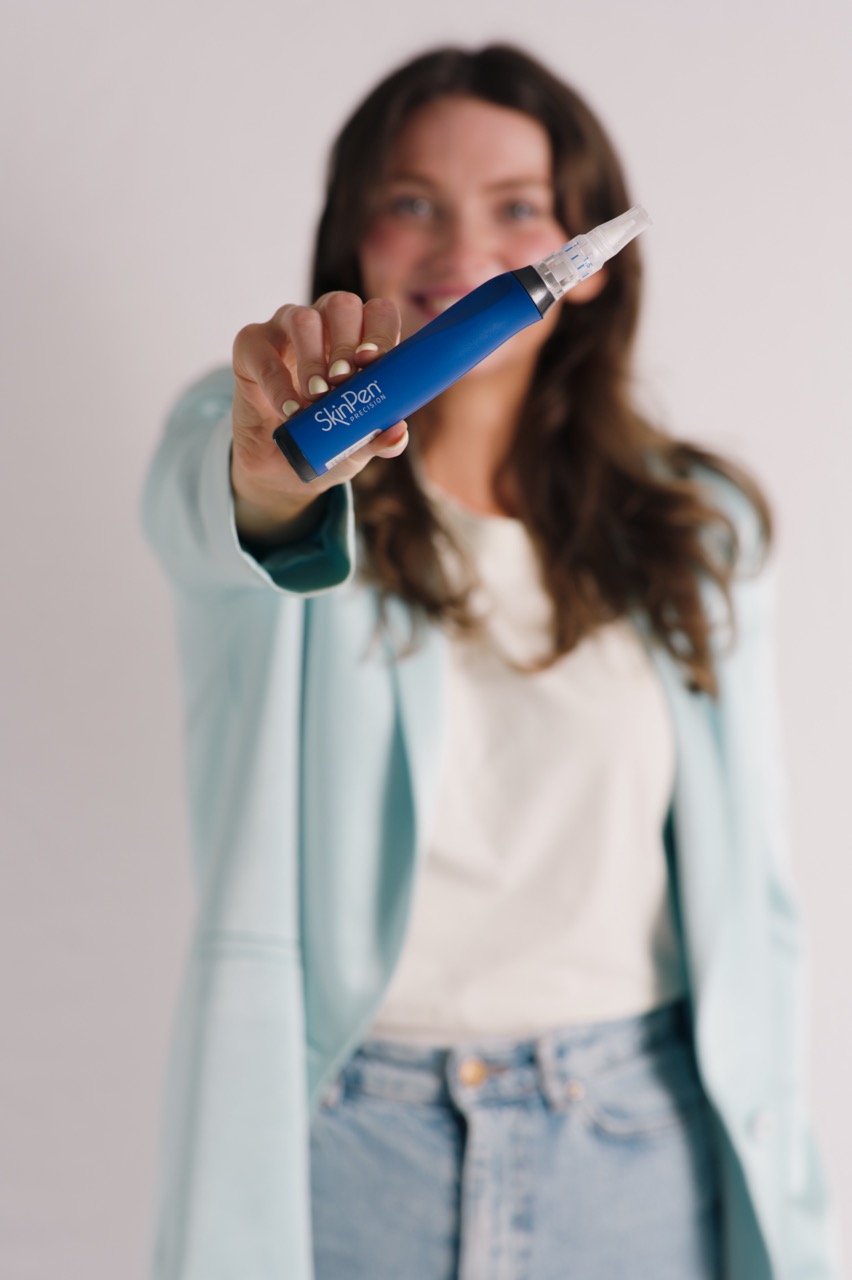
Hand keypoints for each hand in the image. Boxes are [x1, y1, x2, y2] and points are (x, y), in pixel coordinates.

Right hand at [231, 292, 407, 546]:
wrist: (280, 467)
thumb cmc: (325, 440)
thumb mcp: (356, 445)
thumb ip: (378, 437)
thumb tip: (398, 434)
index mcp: (359, 338)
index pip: (379, 313)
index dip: (380, 331)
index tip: (372, 362)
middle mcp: (325, 324)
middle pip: (342, 305)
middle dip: (346, 343)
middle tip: (342, 381)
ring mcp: (285, 329)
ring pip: (304, 318)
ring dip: (313, 359)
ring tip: (316, 397)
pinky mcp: (251, 345)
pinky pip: (264, 352)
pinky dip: (279, 385)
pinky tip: (291, 411)